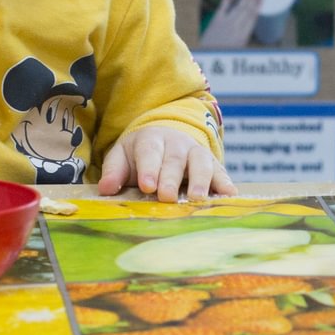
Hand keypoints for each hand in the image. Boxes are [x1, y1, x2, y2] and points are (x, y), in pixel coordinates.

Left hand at [99, 125, 233, 202]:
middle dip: (171, 178)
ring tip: (197, 198)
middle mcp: (176, 143)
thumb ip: (114, 171)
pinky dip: (225, 183)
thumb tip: (105, 189)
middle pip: (175, 159)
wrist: (167, 137)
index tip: (147, 186)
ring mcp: (196, 152)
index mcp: (151, 140)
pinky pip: (220, 172)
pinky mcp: (213, 164)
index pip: (149, 152)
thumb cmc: (141, 154)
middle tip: (167, 197)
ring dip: (200, 180)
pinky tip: (229, 195)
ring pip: (201, 162)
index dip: (148, 168)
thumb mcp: (122, 156)